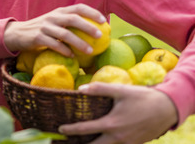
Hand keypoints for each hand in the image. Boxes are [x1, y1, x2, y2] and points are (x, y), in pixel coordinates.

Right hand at [3, 4, 105, 56]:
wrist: (17, 34)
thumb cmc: (42, 30)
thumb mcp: (55, 22)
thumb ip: (69, 23)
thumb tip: (94, 31)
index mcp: (59, 12)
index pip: (78, 7)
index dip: (92, 12)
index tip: (104, 21)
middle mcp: (52, 17)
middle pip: (73, 19)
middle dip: (88, 27)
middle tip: (101, 36)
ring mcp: (44, 27)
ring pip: (65, 34)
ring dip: (79, 42)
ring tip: (90, 51)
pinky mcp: (37, 38)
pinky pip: (54, 44)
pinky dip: (64, 50)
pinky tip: (72, 56)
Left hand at [58, 83, 177, 143]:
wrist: (167, 109)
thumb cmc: (142, 98)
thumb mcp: (120, 90)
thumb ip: (100, 89)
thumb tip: (81, 89)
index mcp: (111, 124)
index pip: (85, 129)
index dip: (70, 130)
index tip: (60, 130)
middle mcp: (118, 138)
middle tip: (67, 142)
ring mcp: (127, 143)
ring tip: (82, 142)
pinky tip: (101, 140)